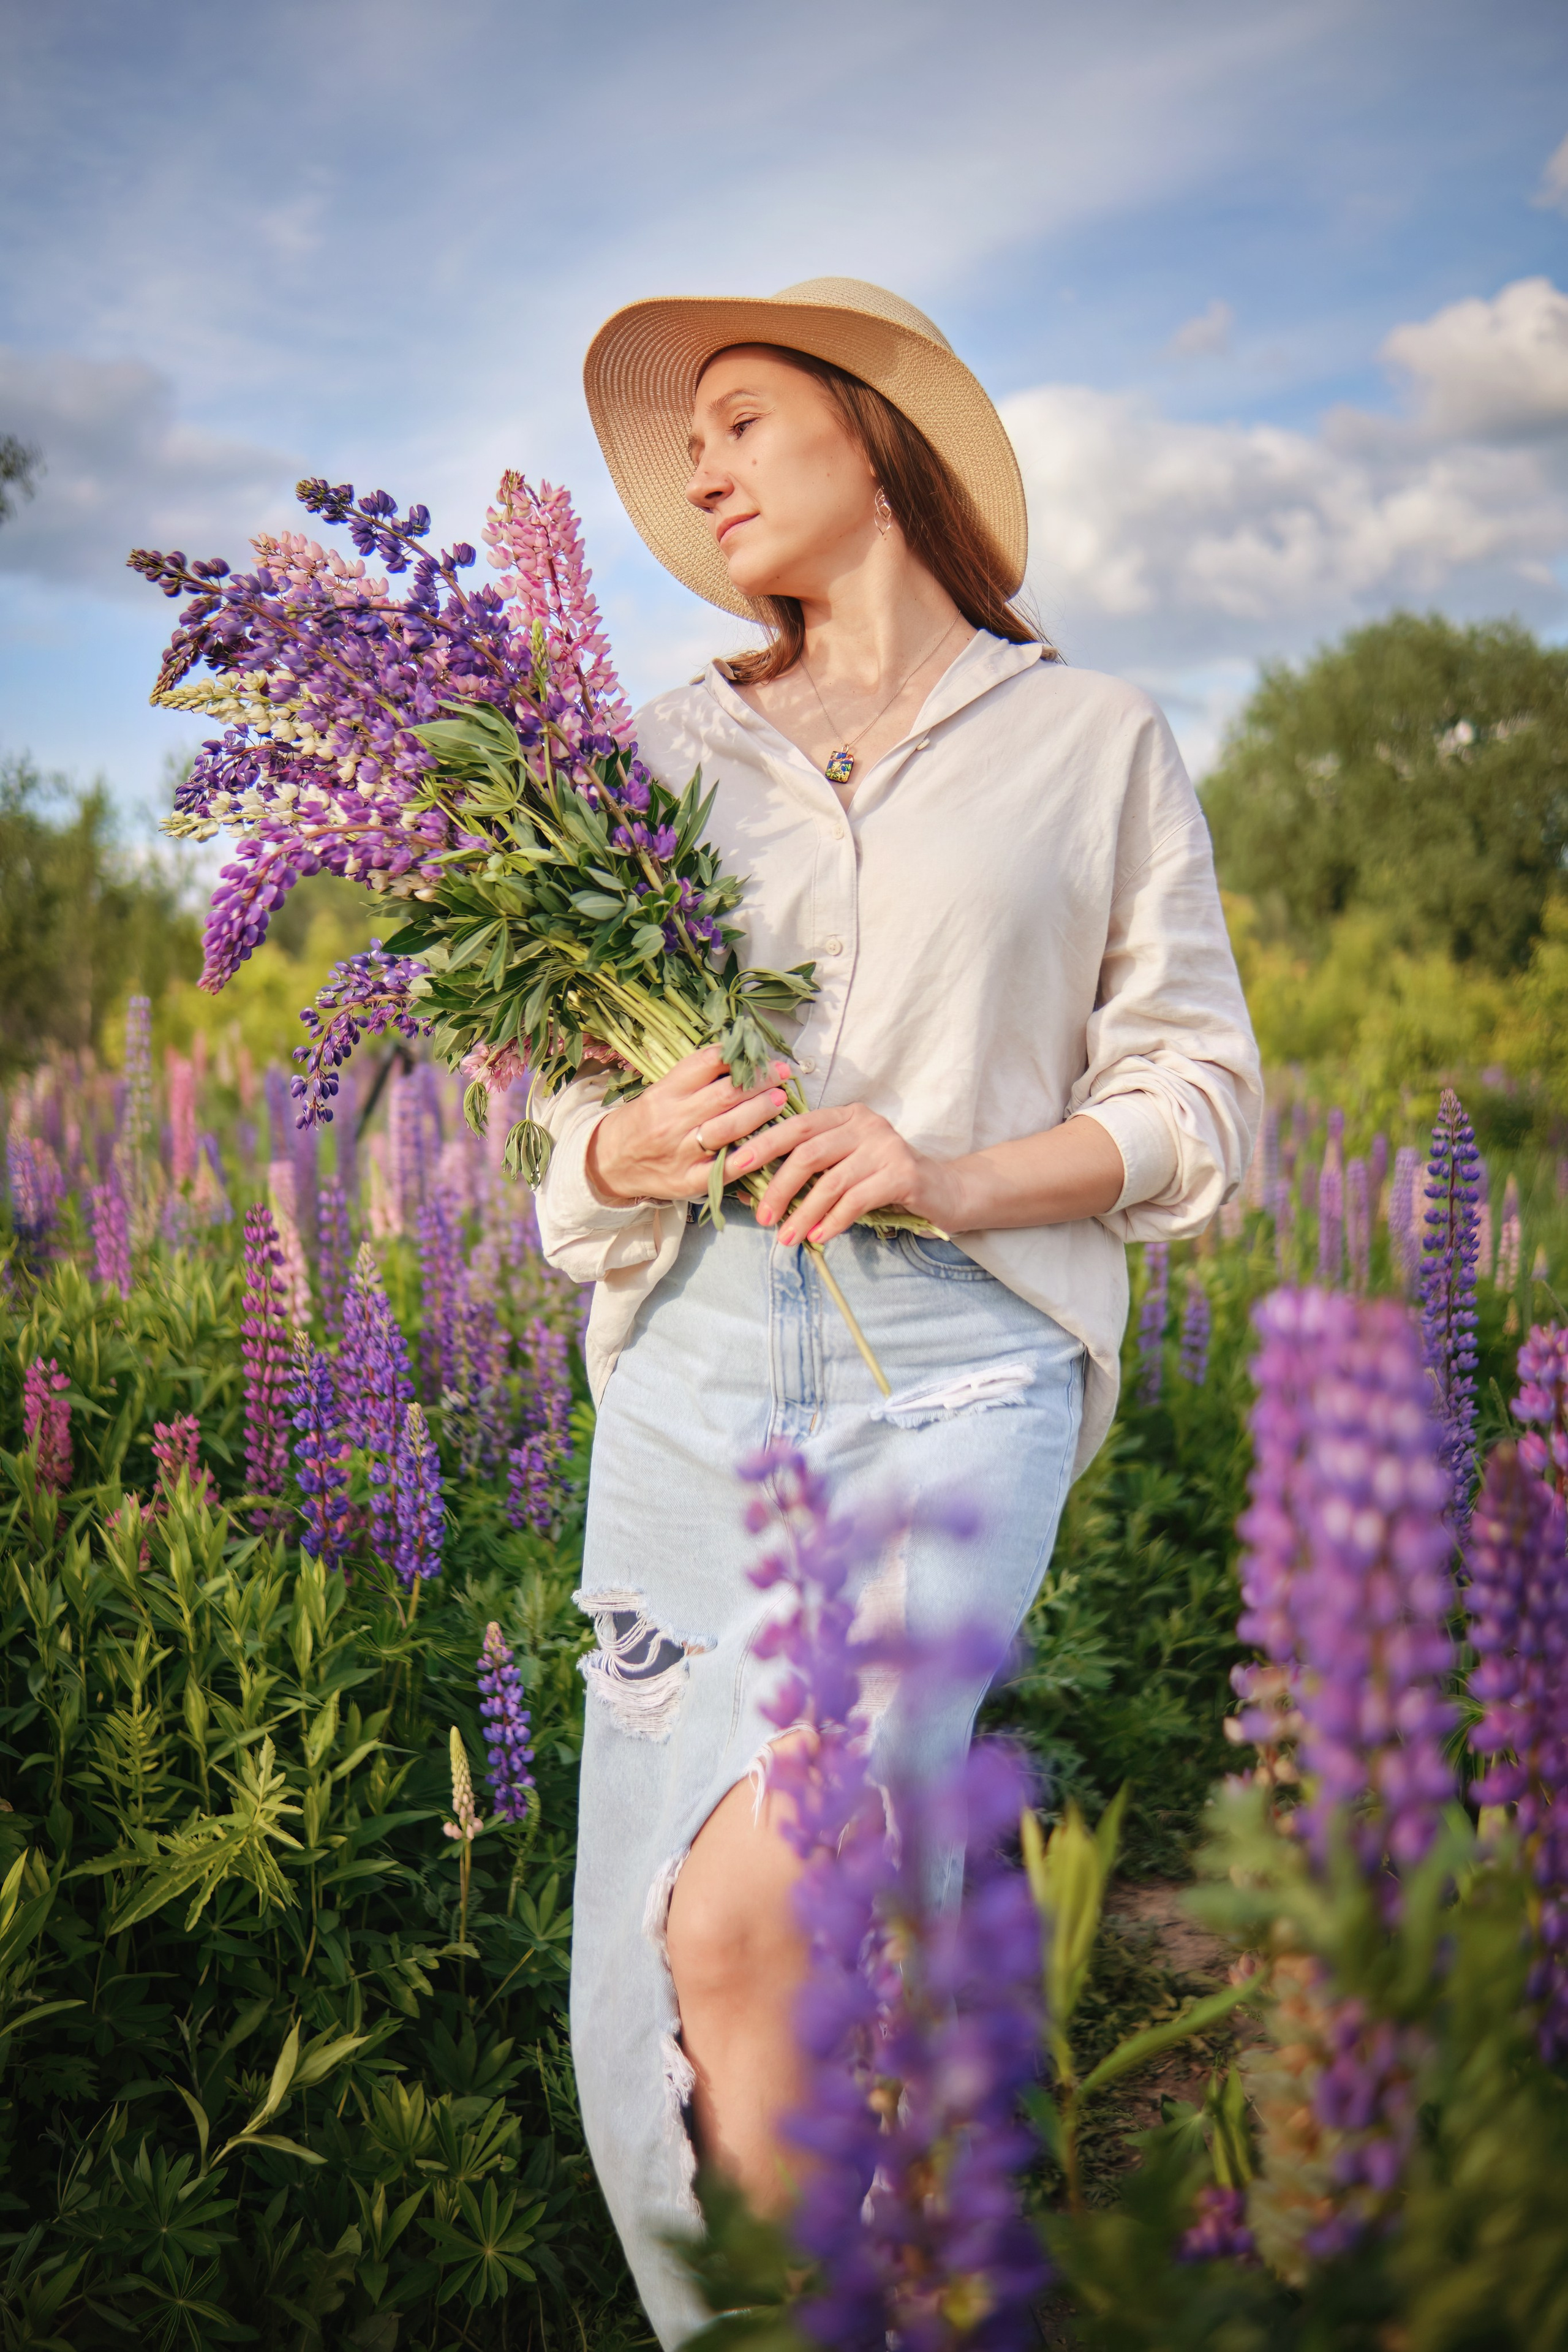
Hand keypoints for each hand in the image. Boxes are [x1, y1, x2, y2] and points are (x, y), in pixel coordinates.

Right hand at [586, 1046, 790, 1204]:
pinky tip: (768, 1146)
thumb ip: (694, 1078)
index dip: (738, 1056)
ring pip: (730, 1128)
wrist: (609, 1163)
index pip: (706, 1063)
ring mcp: (681, 1153)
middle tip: (781, 1075)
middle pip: (725, 1095)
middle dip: (759, 1082)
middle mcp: (672, 1120)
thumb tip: (739, 1058)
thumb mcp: (660, 1091)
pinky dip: (749, 1156)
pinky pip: (725, 1169)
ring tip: (780, 1101)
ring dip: (761, 1112)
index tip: (759, 1054)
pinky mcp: (687, 1181)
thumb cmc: (643, 1122)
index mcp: (665, 1092)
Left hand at [726, 1101, 955, 1246]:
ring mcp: (886, 1147)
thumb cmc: (886, 1182)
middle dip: (779, 1186)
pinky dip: (832, 1222)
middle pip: (809, 1152)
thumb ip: (811, 1172)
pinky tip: (819, 1237)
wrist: (946, 1192)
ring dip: (804, 1213)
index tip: (734, 1164)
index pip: (797, 1125)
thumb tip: (755, 1194)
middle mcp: (867, 1124)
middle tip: (763, 1216)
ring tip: (786, 1237)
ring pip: (831, 1181)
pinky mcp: (903, 1174)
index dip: (763, 1143)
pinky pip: (856, 1200)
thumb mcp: (846, 1169)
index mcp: (847, 1115)